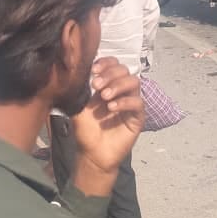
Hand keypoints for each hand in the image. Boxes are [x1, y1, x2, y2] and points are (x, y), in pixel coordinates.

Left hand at [70, 58, 143, 181]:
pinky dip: (125, 102)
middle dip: (110, 74)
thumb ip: (81, 90)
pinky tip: (111, 108)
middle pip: (124, 70)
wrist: (92, 155)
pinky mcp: (138, 117)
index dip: (106, 63)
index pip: (113, 64)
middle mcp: (121, 91)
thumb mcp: (78, 107)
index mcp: (107, 85)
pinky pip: (138, 103)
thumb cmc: (85, 131)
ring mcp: (130, 103)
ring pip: (134, 82)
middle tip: (96, 85)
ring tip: (104, 96)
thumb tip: (79, 71)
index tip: (94, 70)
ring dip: (118, 85)